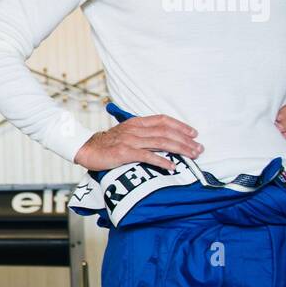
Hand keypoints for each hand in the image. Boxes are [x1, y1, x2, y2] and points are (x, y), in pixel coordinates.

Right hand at [74, 113, 201, 171]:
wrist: (86, 148)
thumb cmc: (106, 143)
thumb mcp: (125, 132)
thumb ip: (141, 132)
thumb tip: (160, 138)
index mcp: (136, 122)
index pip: (163, 120)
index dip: (180, 125)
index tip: (194, 133)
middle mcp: (135, 129)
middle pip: (166, 132)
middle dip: (186, 140)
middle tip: (199, 148)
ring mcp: (131, 141)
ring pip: (161, 142)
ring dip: (180, 149)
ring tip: (193, 156)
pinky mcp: (125, 153)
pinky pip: (148, 156)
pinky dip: (162, 161)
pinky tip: (173, 166)